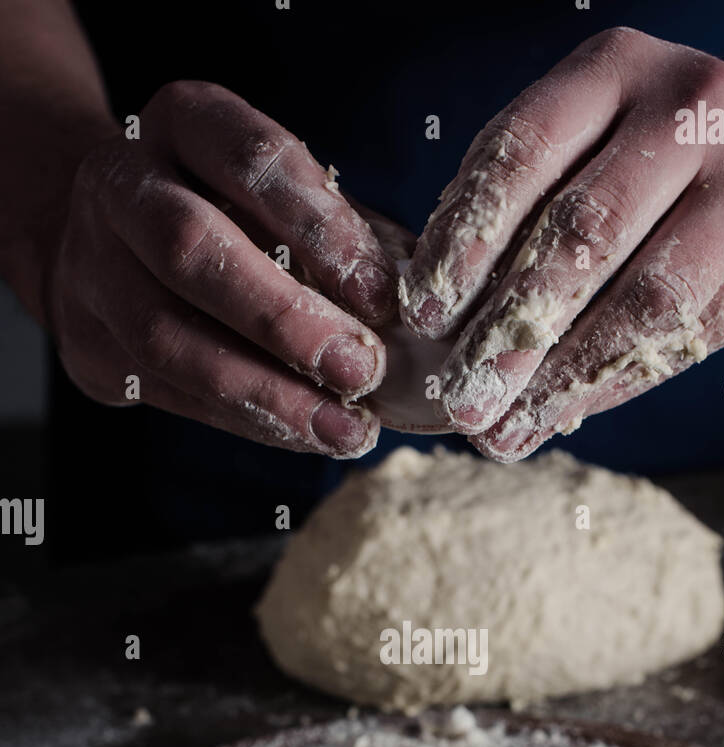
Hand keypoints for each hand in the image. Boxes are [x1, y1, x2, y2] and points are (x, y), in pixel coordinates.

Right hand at [46, 81, 398, 457]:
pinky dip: (248, 420)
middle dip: (284, 319)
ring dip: (266, 392)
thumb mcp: (278, 193)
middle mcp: (122, 186)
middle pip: (191, 249)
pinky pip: (172, 393)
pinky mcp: (90, 345)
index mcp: (183, 123)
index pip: (251, 162)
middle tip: (361, 369)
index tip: (380, 294)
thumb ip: (338, 234)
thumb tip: (420, 302)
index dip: (319, 228)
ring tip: (342, 427)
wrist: (107, 240)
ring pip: (168, 338)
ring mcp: (92, 268)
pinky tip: (305, 433)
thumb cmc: (227, 212)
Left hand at [400, 26, 723, 459]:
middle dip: (508, 331)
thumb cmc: (667, 156)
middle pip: (580, 234)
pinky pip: (692, 332)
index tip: (424, 318)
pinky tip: (571, 412)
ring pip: (642, 295)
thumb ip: (526, 200)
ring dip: (563, 375)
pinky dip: (620, 380)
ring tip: (506, 431)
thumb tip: (436, 310)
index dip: (467, 241)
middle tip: (460, 401)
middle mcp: (686, 112)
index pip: (523, 154)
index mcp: (614, 71)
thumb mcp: (594, 138)